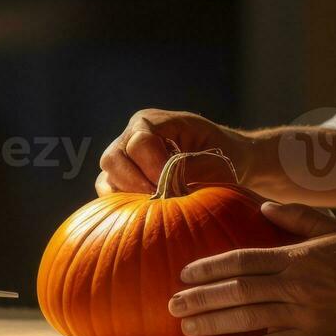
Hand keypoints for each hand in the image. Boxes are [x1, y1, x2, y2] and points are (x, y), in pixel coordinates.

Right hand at [97, 109, 249, 195]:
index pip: (139, 141)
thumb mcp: (213, 157)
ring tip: (153, 207)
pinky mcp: (121, 181)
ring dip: (128, 196)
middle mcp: (132, 135)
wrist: (227, 160)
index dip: (153, 166)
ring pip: (107, 178)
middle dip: (135, 183)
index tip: (172, 184)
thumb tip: (168, 187)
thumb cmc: (223, 154)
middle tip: (159, 198)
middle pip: (113, 158)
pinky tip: (144, 214)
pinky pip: (109, 194)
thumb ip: (188, 168)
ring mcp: (124, 159)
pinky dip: (122, 205)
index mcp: (154, 121)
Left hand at [166, 201, 335, 335]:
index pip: (244, 260)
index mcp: (296, 256)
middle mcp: (295, 285)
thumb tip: (263, 203)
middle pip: (239, 291)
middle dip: (201, 298)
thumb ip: (295, 215)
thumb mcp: (329, 227)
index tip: (185, 272)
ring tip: (186, 326)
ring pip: (249, 319)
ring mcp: (303, 314)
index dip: (211, 267)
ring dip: (214, 323)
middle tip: (172, 304)